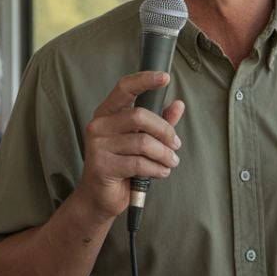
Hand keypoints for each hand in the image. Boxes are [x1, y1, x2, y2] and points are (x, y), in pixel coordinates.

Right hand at [77, 71, 184, 220]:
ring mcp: (98, 146)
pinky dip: (157, 168)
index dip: (144, 80)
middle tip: (175, 144)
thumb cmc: (121, 166)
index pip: (124, 88)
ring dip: (164, 154)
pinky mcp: (102, 166)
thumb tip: (179, 104)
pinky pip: (139, 163)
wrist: (99, 199)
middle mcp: (98, 125)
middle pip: (139, 116)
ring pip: (143, 143)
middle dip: (164, 131)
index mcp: (106, 113)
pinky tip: (160, 172)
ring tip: (170, 162)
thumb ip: (159, 122)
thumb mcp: (141, 141)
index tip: (164, 77)